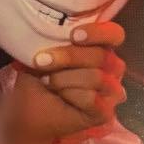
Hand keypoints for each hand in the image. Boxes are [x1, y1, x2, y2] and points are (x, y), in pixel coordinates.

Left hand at [0, 21, 126, 143]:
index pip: (114, 35)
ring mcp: (111, 92)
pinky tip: (60, 96)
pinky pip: (92, 99)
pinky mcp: (105, 113)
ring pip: (96, 77)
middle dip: (68, 57)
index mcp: (100, 49)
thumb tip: (53, 30)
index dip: (97, 33)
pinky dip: (70, 95)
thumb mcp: (43, 52)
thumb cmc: (39, 77)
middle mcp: (111, 69)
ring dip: (64, 79)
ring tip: (47, 81)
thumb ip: (54, 39)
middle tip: (41, 61)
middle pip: (101, 56)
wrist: (29, 111)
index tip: (73, 35)